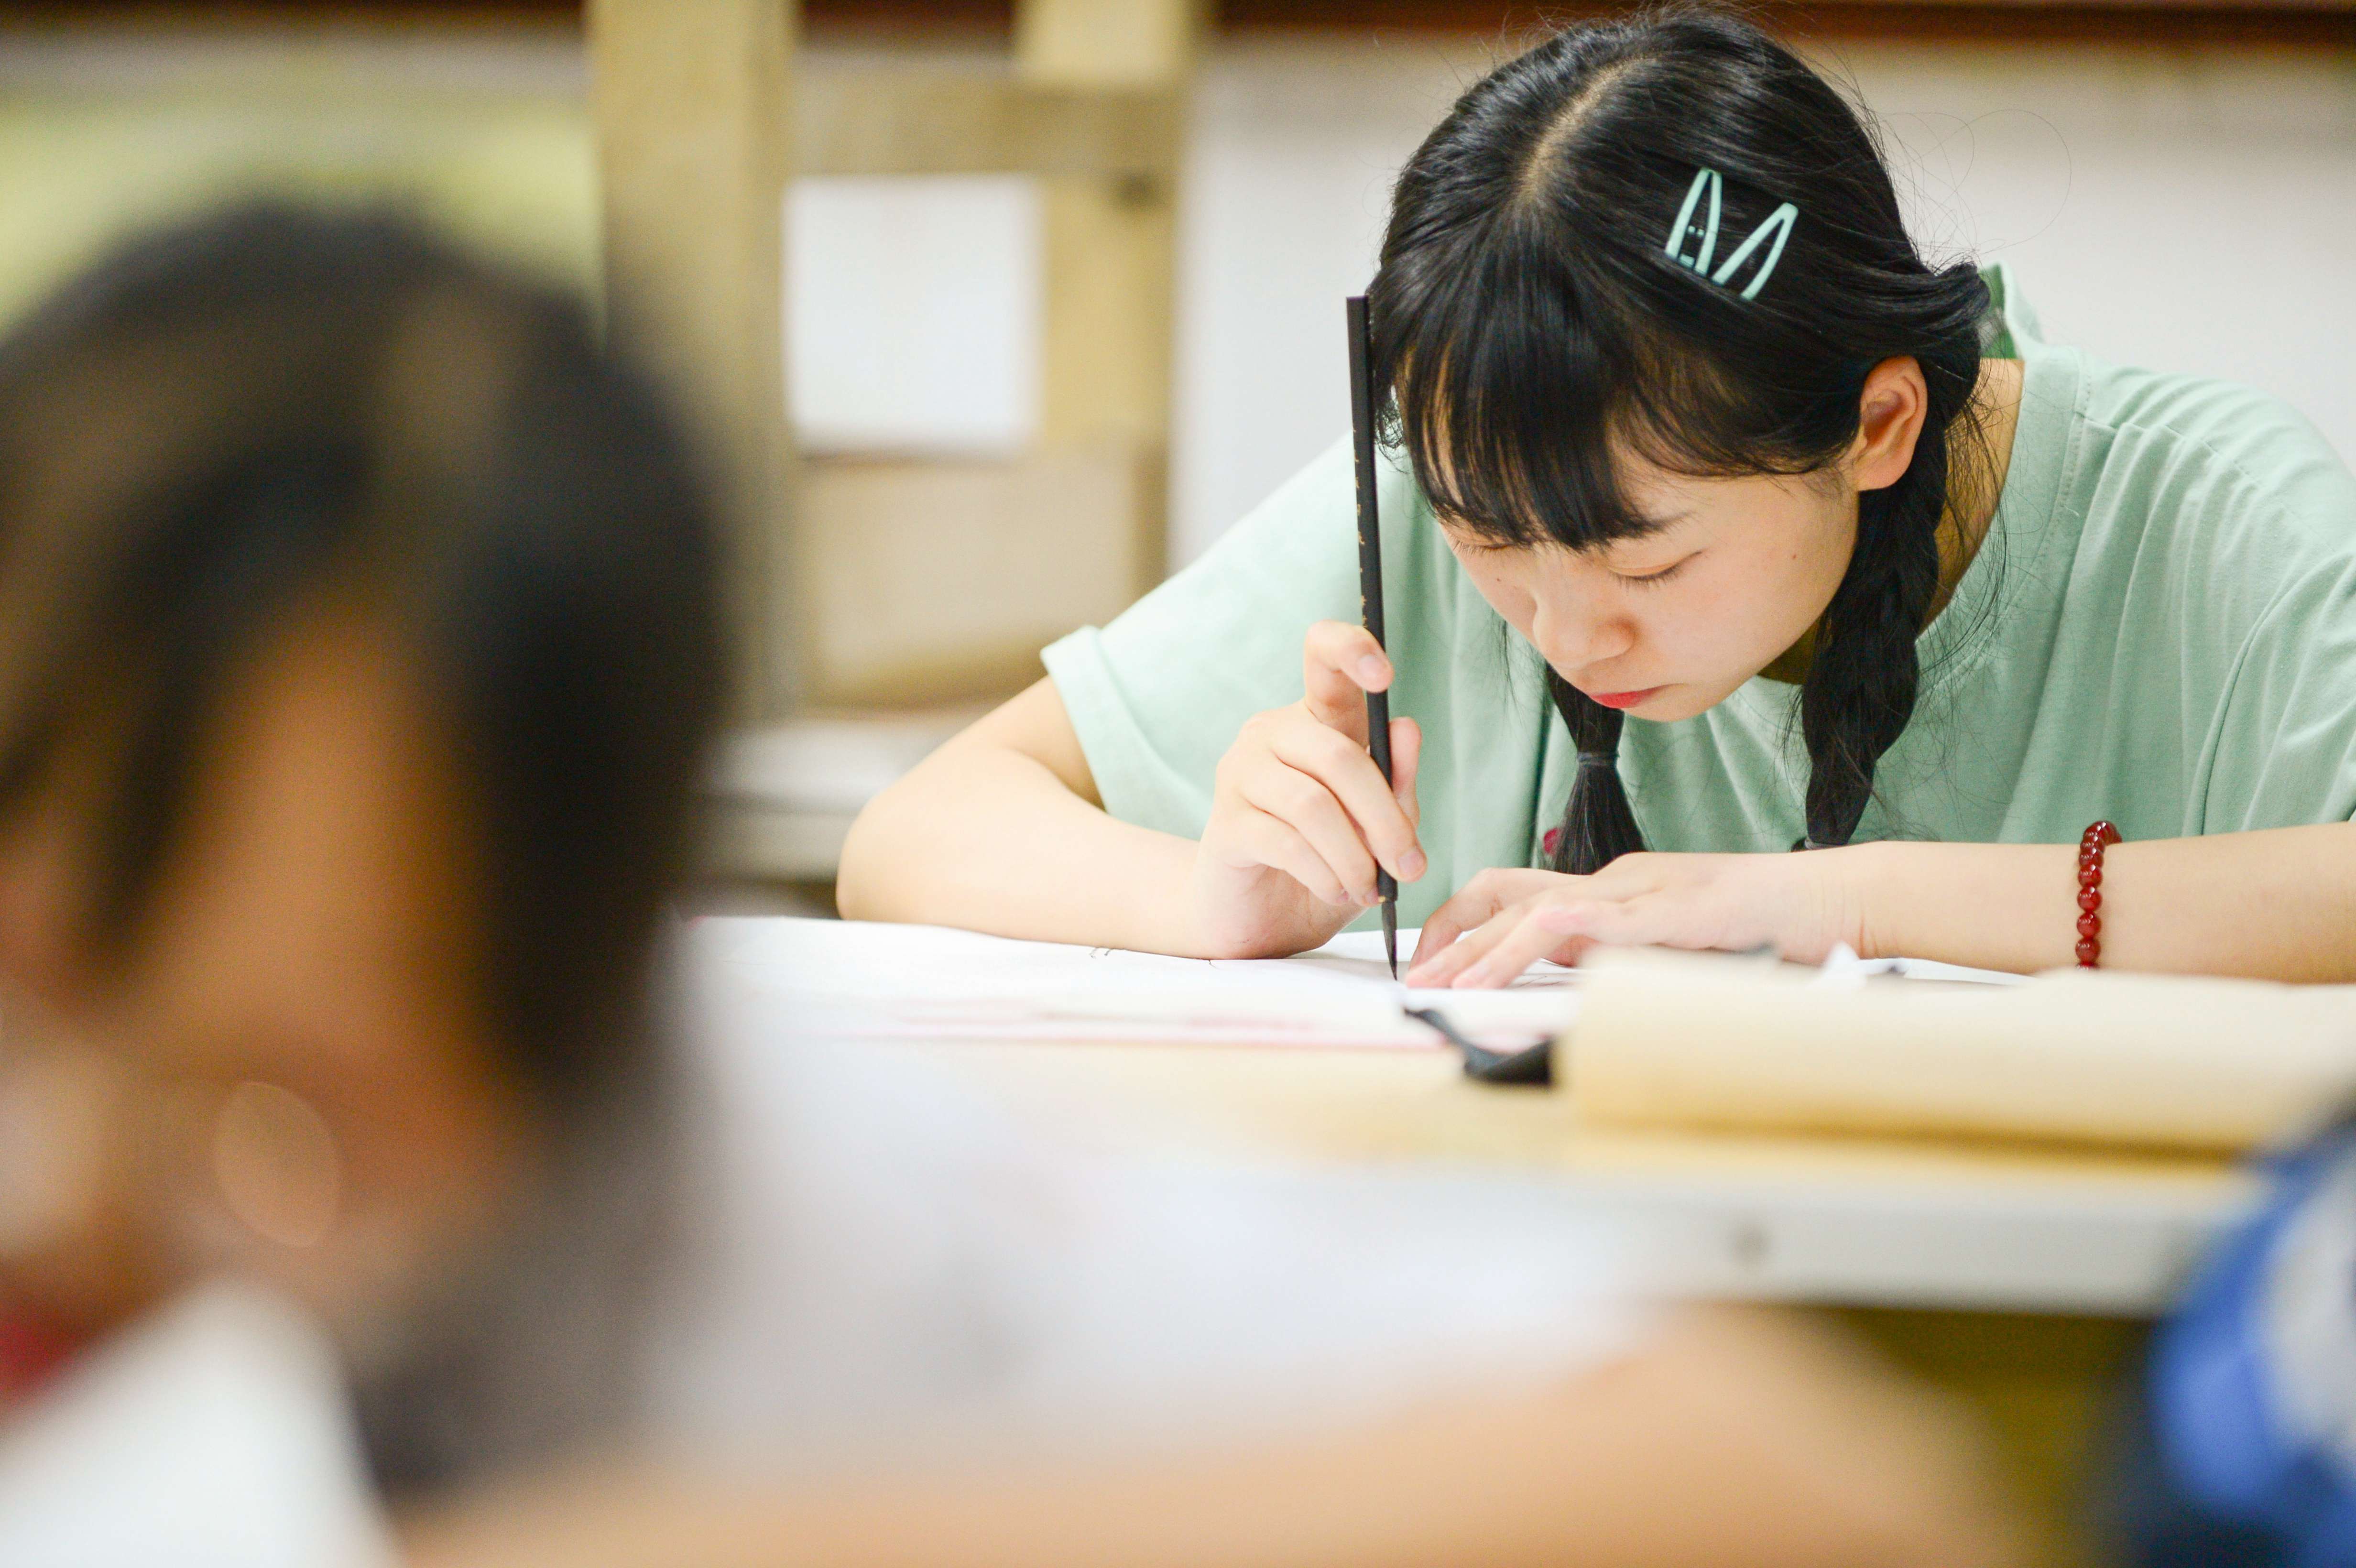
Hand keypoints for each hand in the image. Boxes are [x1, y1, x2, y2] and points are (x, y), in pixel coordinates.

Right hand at [1187, 621, 1423, 957]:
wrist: (1260, 916)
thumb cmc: (1325, 861)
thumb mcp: (1375, 827)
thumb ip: (1395, 783)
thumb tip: (1407, 727)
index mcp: (1314, 719)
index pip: (1321, 656)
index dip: (1351, 651)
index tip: (1385, 677)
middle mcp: (1271, 734)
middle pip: (1338, 756)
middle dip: (1384, 819)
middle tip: (1408, 866)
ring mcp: (1240, 774)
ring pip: (1313, 804)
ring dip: (1354, 857)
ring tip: (1369, 889)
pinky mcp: (1225, 824)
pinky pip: (1286, 843)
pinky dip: (1324, 874)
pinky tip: (1336, 891)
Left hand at [1404, 845, 1877, 986]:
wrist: (1830, 900)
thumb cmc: (1764, 929)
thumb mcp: (1674, 946)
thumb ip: (1624, 955)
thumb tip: (1575, 979)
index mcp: (1613, 891)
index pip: (1517, 896)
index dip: (1467, 925)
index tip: (1436, 963)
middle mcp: (1615, 884)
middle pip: (1509, 898)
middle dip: (1455, 940)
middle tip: (1417, 980)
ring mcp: (1640, 894)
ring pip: (1537, 912)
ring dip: (1486, 952)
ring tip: (1448, 986)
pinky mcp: (1671, 913)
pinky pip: (1593, 922)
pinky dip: (1546, 941)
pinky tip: (1520, 956)